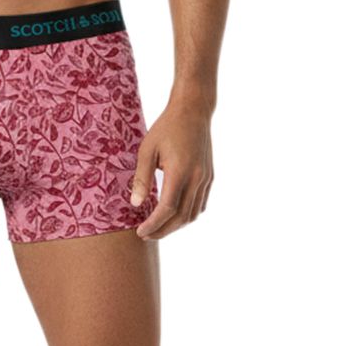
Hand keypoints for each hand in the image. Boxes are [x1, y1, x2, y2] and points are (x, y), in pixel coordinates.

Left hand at [129, 101, 214, 240]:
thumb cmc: (166, 128)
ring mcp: (206, 178)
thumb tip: (136, 204)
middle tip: (146, 235)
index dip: (153, 224)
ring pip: (193, 214)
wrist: (193, 111)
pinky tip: (175, 216)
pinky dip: (188, 215)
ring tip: (158, 228)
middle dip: (163, 231)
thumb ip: (142, 178)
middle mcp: (196, 178)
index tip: (140, 232)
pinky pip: (200, 204)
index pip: (167, 209)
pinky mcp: (210, 177)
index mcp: (179, 172)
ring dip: (176, 226)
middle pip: (181, 217)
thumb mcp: (147, 149)